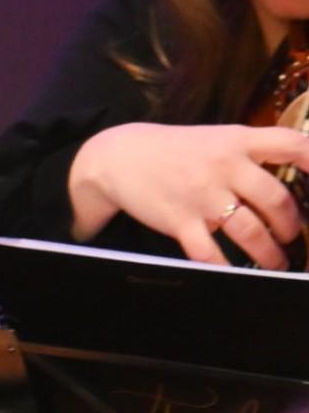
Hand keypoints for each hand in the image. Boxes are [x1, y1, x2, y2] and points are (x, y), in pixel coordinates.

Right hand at [65, 119, 308, 266]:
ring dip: (269, 253)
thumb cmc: (176, 149)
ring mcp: (202, 196)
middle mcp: (225, 167)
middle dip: (290, 225)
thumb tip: (297, 171)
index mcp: (238, 141)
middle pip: (276, 200)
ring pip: (250, 231)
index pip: (290, 144)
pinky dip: (227, 268)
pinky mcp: (180, 221)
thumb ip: (253, 152)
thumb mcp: (218, 137)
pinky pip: (210, 253)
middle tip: (291, 235)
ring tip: (276, 262)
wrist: (119, 156)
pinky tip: (237, 275)